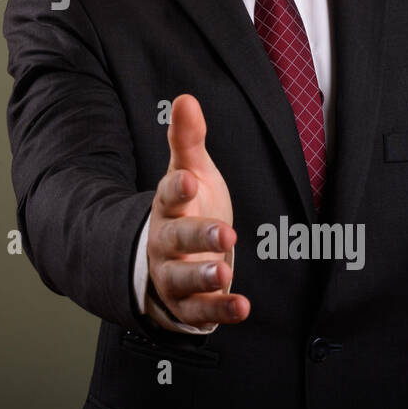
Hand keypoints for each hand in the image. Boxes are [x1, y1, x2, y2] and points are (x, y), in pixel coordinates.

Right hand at [146, 94, 250, 327]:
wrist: (168, 260)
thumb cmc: (187, 209)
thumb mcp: (190, 172)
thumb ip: (188, 139)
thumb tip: (186, 98)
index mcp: (167, 208)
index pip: (168, 196)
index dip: (177, 189)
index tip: (188, 181)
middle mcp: (165, 243)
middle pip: (175, 239)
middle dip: (198, 237)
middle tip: (225, 233)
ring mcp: (174, 275)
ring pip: (183, 279)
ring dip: (204, 277)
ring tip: (226, 272)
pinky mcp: (188, 304)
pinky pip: (201, 311)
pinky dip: (220, 310)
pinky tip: (243, 307)